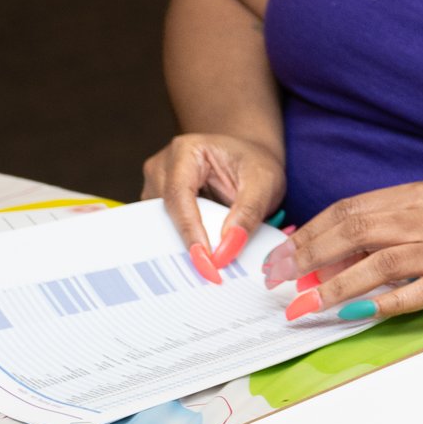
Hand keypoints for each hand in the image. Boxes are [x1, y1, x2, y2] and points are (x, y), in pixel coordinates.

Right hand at [141, 133, 285, 282]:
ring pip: (163, 224)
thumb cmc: (256, 163)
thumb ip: (248, 213)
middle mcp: (163, 166)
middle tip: (211, 272)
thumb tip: (226, 250)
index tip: (205, 261)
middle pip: (166, 212)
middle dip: (187, 242)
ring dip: (185, 243)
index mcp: (186, 151)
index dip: (190, 232)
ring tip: (209, 264)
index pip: (179, 196)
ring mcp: (157, 185)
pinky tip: (203, 255)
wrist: (251, 157)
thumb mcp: (265, 183)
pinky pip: (167, 227)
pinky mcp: (159, 203)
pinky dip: (186, 241)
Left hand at [266, 182, 422, 319]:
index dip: (309, 233)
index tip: (280, 256)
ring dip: (337, 285)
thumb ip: (385, 226)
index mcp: (415, 195)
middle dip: (309, 257)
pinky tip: (357, 314)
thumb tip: (328, 252)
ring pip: (380, 262)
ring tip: (306, 304)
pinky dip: (384, 303)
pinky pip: (417, 291)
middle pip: (356, 232)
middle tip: (279, 281)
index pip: (348, 210)